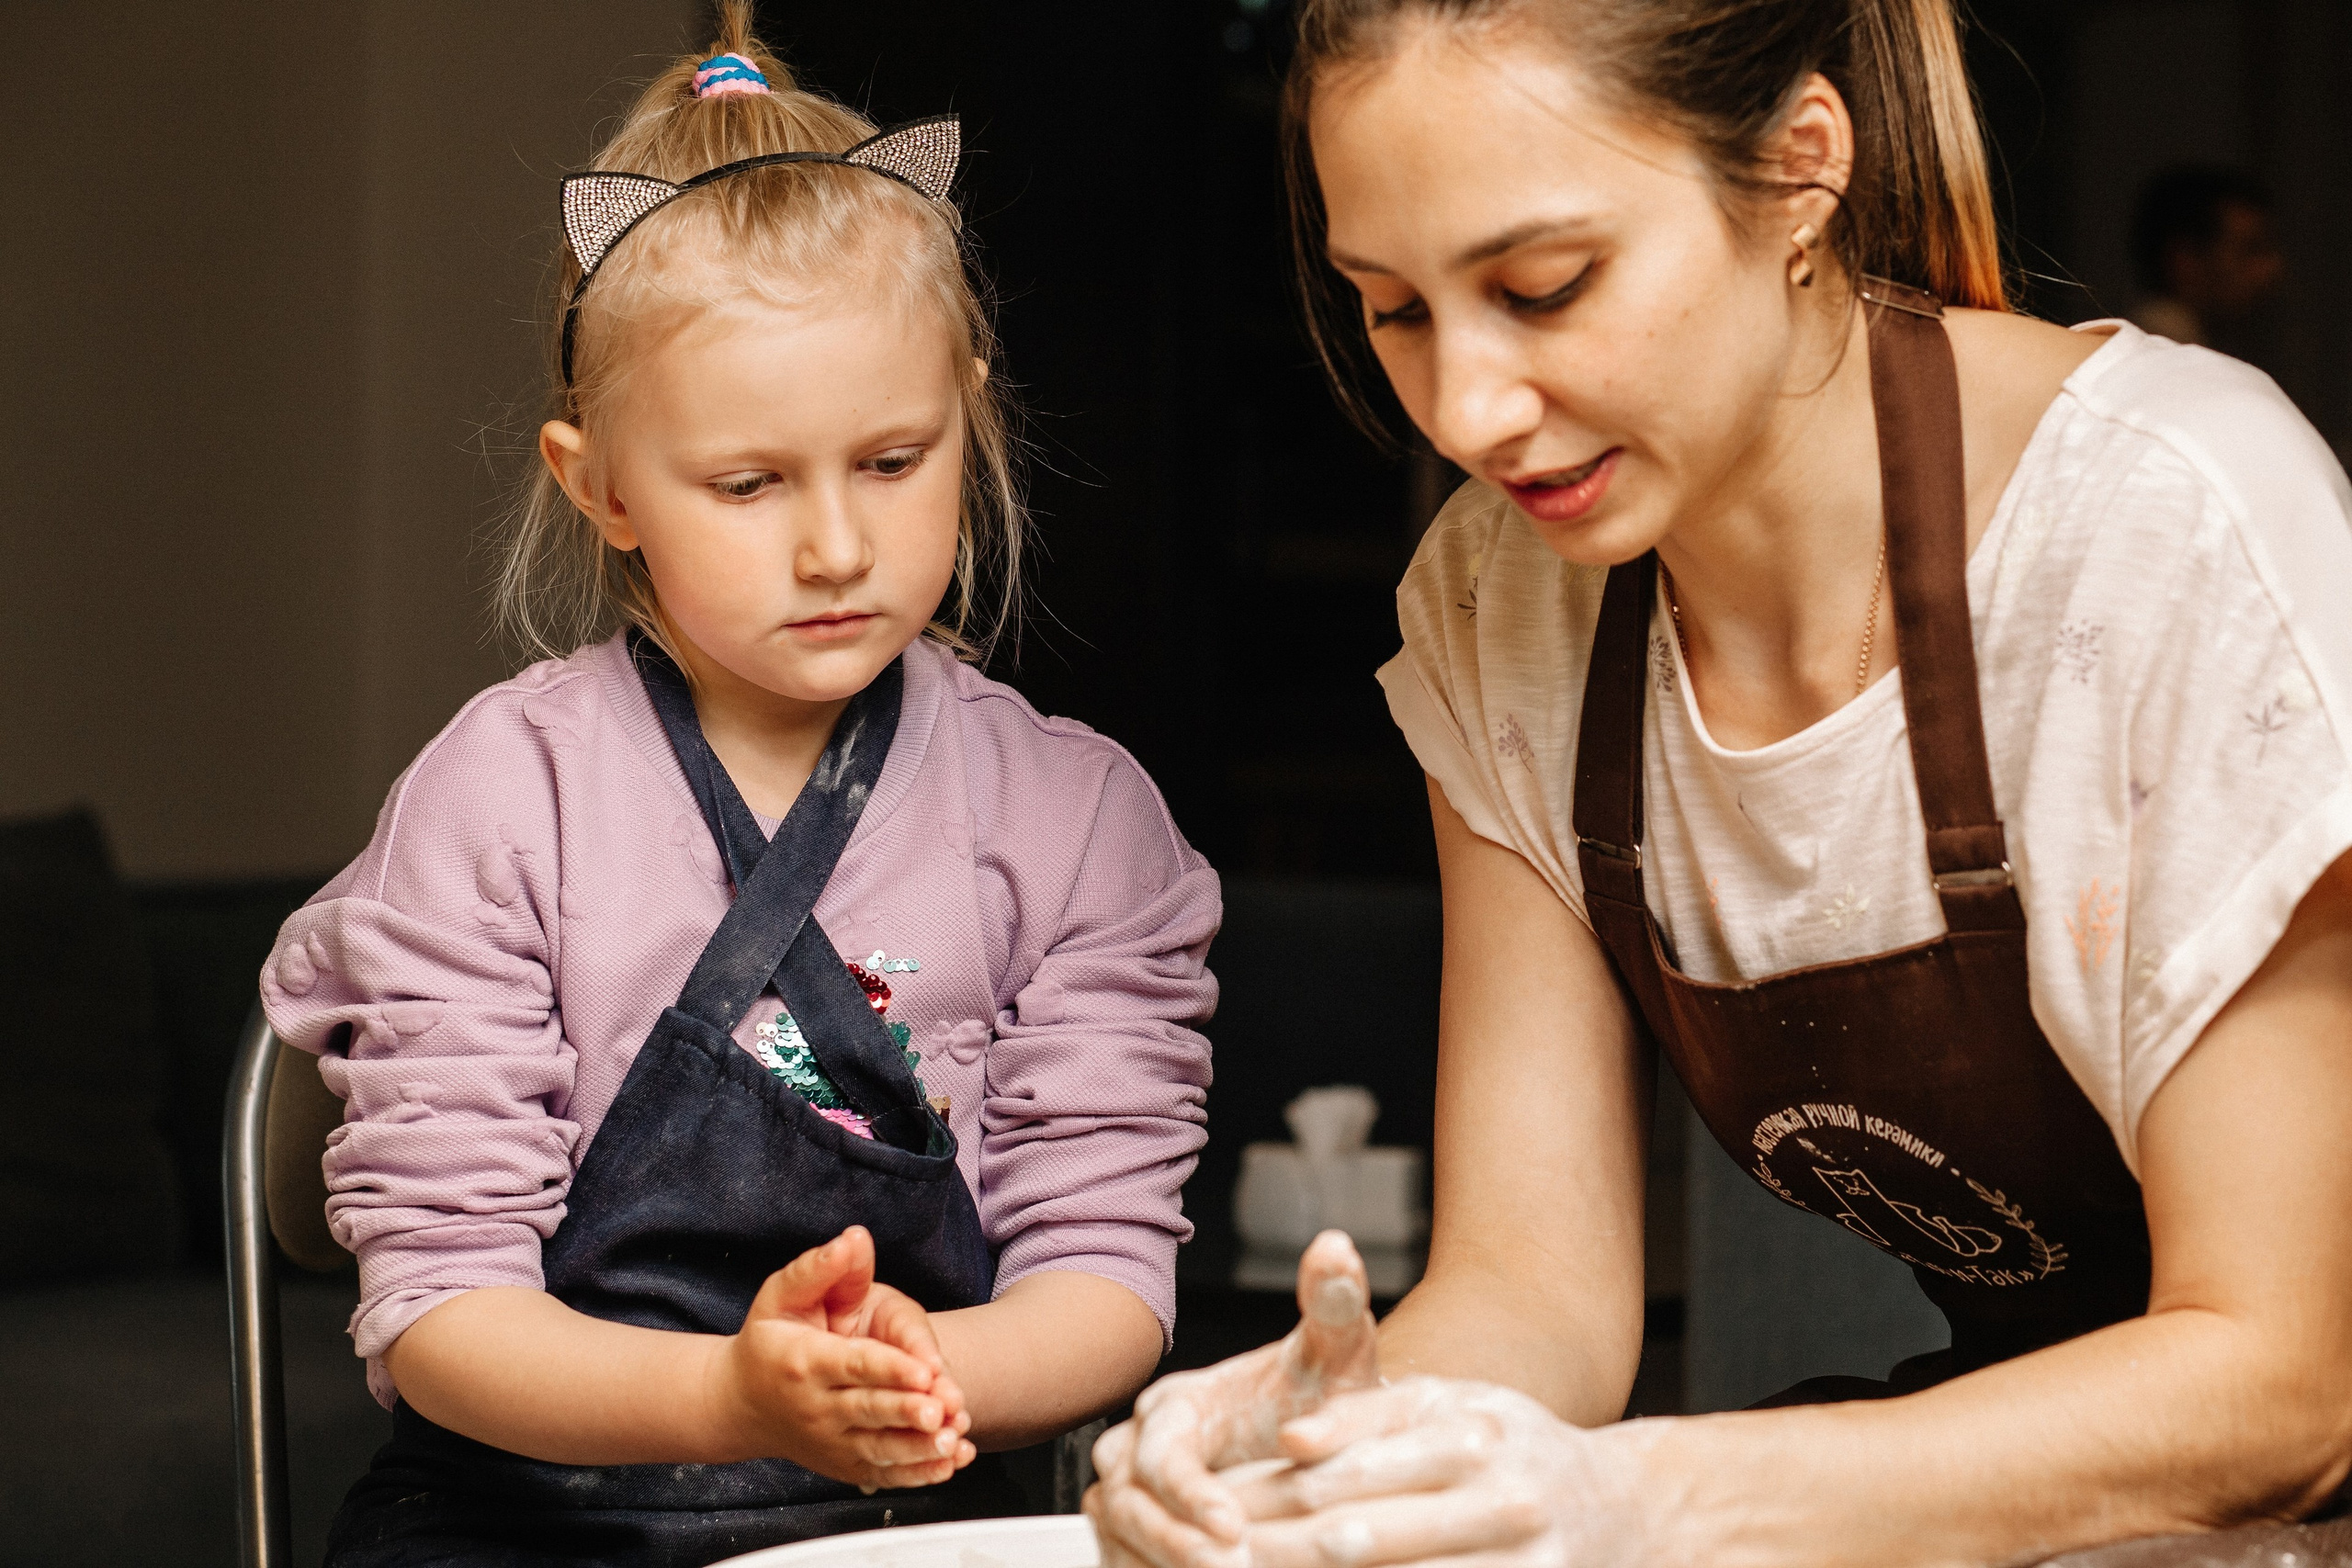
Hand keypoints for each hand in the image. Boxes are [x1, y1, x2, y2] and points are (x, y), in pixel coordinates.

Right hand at [713, 1226, 977, 1489]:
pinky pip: (882, 1473)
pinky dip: (915, 1474)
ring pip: (878, 1448)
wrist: (741, 1403)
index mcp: (804, 1362)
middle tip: (942, 1410)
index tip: (925, 1370)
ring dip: (918, 1449)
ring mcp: (830, 1441)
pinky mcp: (844, 1464)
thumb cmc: (767, 1341)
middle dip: (906, 1411)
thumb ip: (819, 1268)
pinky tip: (948, 1466)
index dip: (890, 1368)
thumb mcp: (781, 1295)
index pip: (853, 1365)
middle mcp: (817, 1407)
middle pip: (868, 1410)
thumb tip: (853, 1239)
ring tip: (953, 1442)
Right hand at [1086, 1231, 1380, 1567]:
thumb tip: (1335, 1246)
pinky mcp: (1141, 1531)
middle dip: (1171, 1538)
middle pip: (1126, 1498)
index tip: (1234, 1526)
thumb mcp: (1334, 1349)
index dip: (1192, 1492)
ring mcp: (1136, 1491)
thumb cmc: (1320, 1392)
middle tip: (1228, 1564)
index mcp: (1178, 1405)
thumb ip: (1332, 1301)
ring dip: (1161, 1559)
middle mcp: (1143, 1445)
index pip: (1163, 1453)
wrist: (1321, 1431)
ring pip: (1118, 1531)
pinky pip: (1124, 1556)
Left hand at [1231, 1378, 1664, 1567]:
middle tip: (1207, 1563)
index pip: (1340, 1475)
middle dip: (1268, 1557)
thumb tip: (1291, 1442)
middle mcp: (1499, 1501)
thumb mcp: (1451, 1405)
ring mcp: (1519, 1565)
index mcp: (1468, 1436)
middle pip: (1353, 1543)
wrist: (1627, 1511)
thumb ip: (1367, 1417)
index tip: (1207, 1515)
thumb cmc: (1513, 1447)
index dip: (1265, 1499)